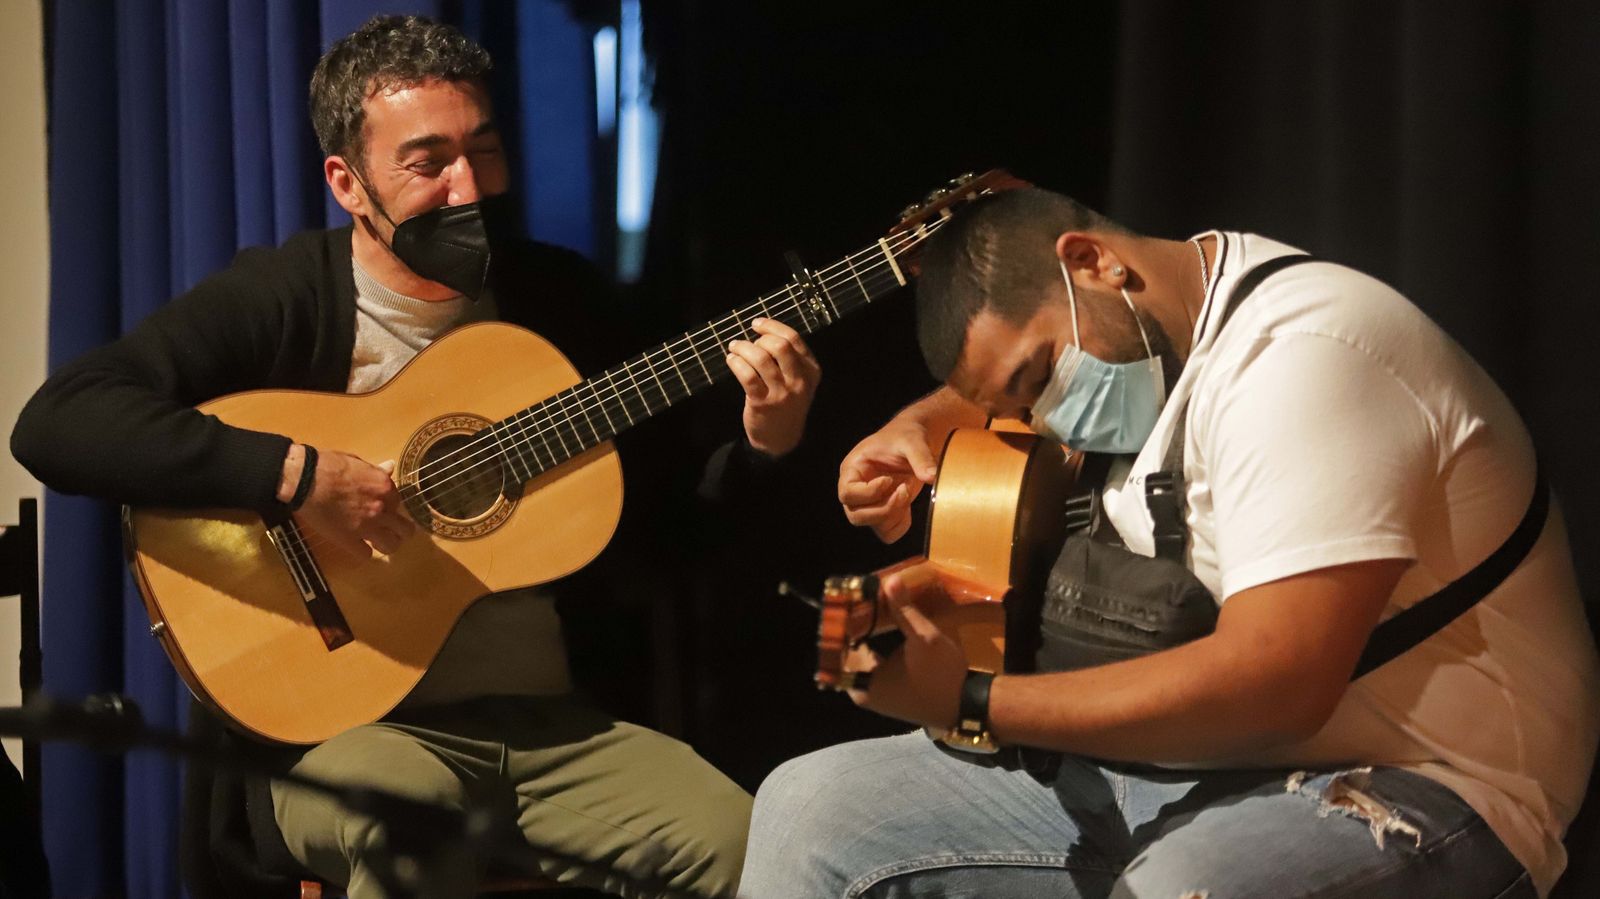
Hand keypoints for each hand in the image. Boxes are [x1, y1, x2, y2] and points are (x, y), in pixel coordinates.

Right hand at [295, 450, 415, 557]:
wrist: (304, 479)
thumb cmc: (328, 465)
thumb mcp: (357, 462)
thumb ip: (376, 471)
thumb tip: (390, 467)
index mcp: (385, 487)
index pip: (399, 504)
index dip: (390, 507)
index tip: (381, 508)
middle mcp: (382, 508)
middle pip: (405, 529)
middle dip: (399, 531)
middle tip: (390, 531)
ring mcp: (367, 526)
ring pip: (391, 545)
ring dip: (386, 545)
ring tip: (379, 543)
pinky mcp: (349, 539)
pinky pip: (366, 555)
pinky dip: (362, 552)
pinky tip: (356, 546)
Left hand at [726, 317, 819, 457]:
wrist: (781, 439)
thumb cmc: (787, 403)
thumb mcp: (800, 382)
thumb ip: (791, 359)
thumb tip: (764, 332)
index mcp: (811, 371)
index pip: (794, 339)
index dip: (772, 326)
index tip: (757, 324)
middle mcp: (799, 381)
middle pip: (780, 346)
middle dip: (759, 338)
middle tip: (746, 341)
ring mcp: (781, 393)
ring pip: (761, 359)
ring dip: (743, 348)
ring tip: (734, 348)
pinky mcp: (762, 402)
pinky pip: (747, 375)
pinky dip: (736, 363)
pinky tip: (732, 361)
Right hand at [837, 417, 939, 542]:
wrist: (915, 442)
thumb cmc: (906, 436)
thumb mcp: (912, 440)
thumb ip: (921, 457)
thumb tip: (932, 477)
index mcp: (852, 469)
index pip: (847, 493)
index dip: (868, 493)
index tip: (889, 480)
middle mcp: (856, 489)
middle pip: (856, 515)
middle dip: (883, 509)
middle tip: (903, 490)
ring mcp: (869, 503)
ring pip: (872, 525)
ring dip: (892, 516)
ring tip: (906, 492)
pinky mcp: (884, 512)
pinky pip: (887, 533)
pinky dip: (900, 525)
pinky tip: (908, 505)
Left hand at [847, 569, 966, 726]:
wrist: (970, 704)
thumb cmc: (941, 675)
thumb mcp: (923, 638)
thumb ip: (904, 610)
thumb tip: (890, 579)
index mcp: (862, 685)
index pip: (838, 650)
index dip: (842, 625)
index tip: (850, 601)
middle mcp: (865, 694)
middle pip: (850, 654)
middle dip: (858, 629)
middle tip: (864, 601)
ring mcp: (880, 697)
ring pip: (865, 661)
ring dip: (869, 638)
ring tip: (875, 610)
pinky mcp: (895, 696)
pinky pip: (878, 669)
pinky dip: (880, 652)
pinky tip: (889, 632)